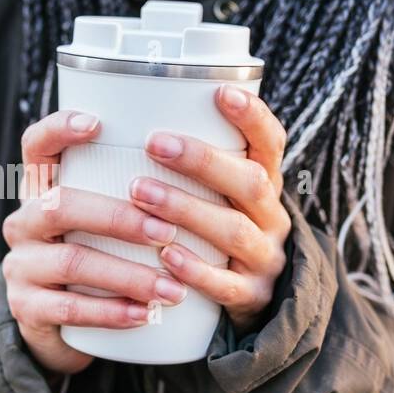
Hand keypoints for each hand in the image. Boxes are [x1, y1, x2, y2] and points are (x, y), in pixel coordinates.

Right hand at [1, 110, 188, 375]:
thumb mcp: (105, 218)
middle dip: (118, 217)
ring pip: (70, 261)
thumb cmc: (100, 254)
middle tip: (168, 233)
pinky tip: (144, 315)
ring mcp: (21, 266)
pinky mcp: (26, 308)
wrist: (61, 324)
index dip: (59, 130)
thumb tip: (214, 148)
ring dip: (128, 275)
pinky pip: (67, 309)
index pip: (36, 147)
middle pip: (60, 205)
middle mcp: (24, 221)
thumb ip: (136, 188)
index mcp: (42, 189)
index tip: (97, 124)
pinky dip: (111, 312)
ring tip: (173, 288)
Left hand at [129, 83, 291, 333]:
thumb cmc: (213, 232)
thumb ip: (191, 167)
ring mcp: (263, 259)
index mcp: (263, 184)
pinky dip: (195, 270)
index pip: (270, 143)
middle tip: (154, 143)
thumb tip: (122, 115)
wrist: (252, 301)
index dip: (252, 117)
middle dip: (202, 162)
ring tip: (140, 192)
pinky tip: (165, 255)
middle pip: (251, 183)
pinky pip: (226, 285)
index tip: (222, 91)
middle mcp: (271, 217)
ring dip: (186, 209)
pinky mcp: (250, 297)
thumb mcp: (217, 196)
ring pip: (233, 231)